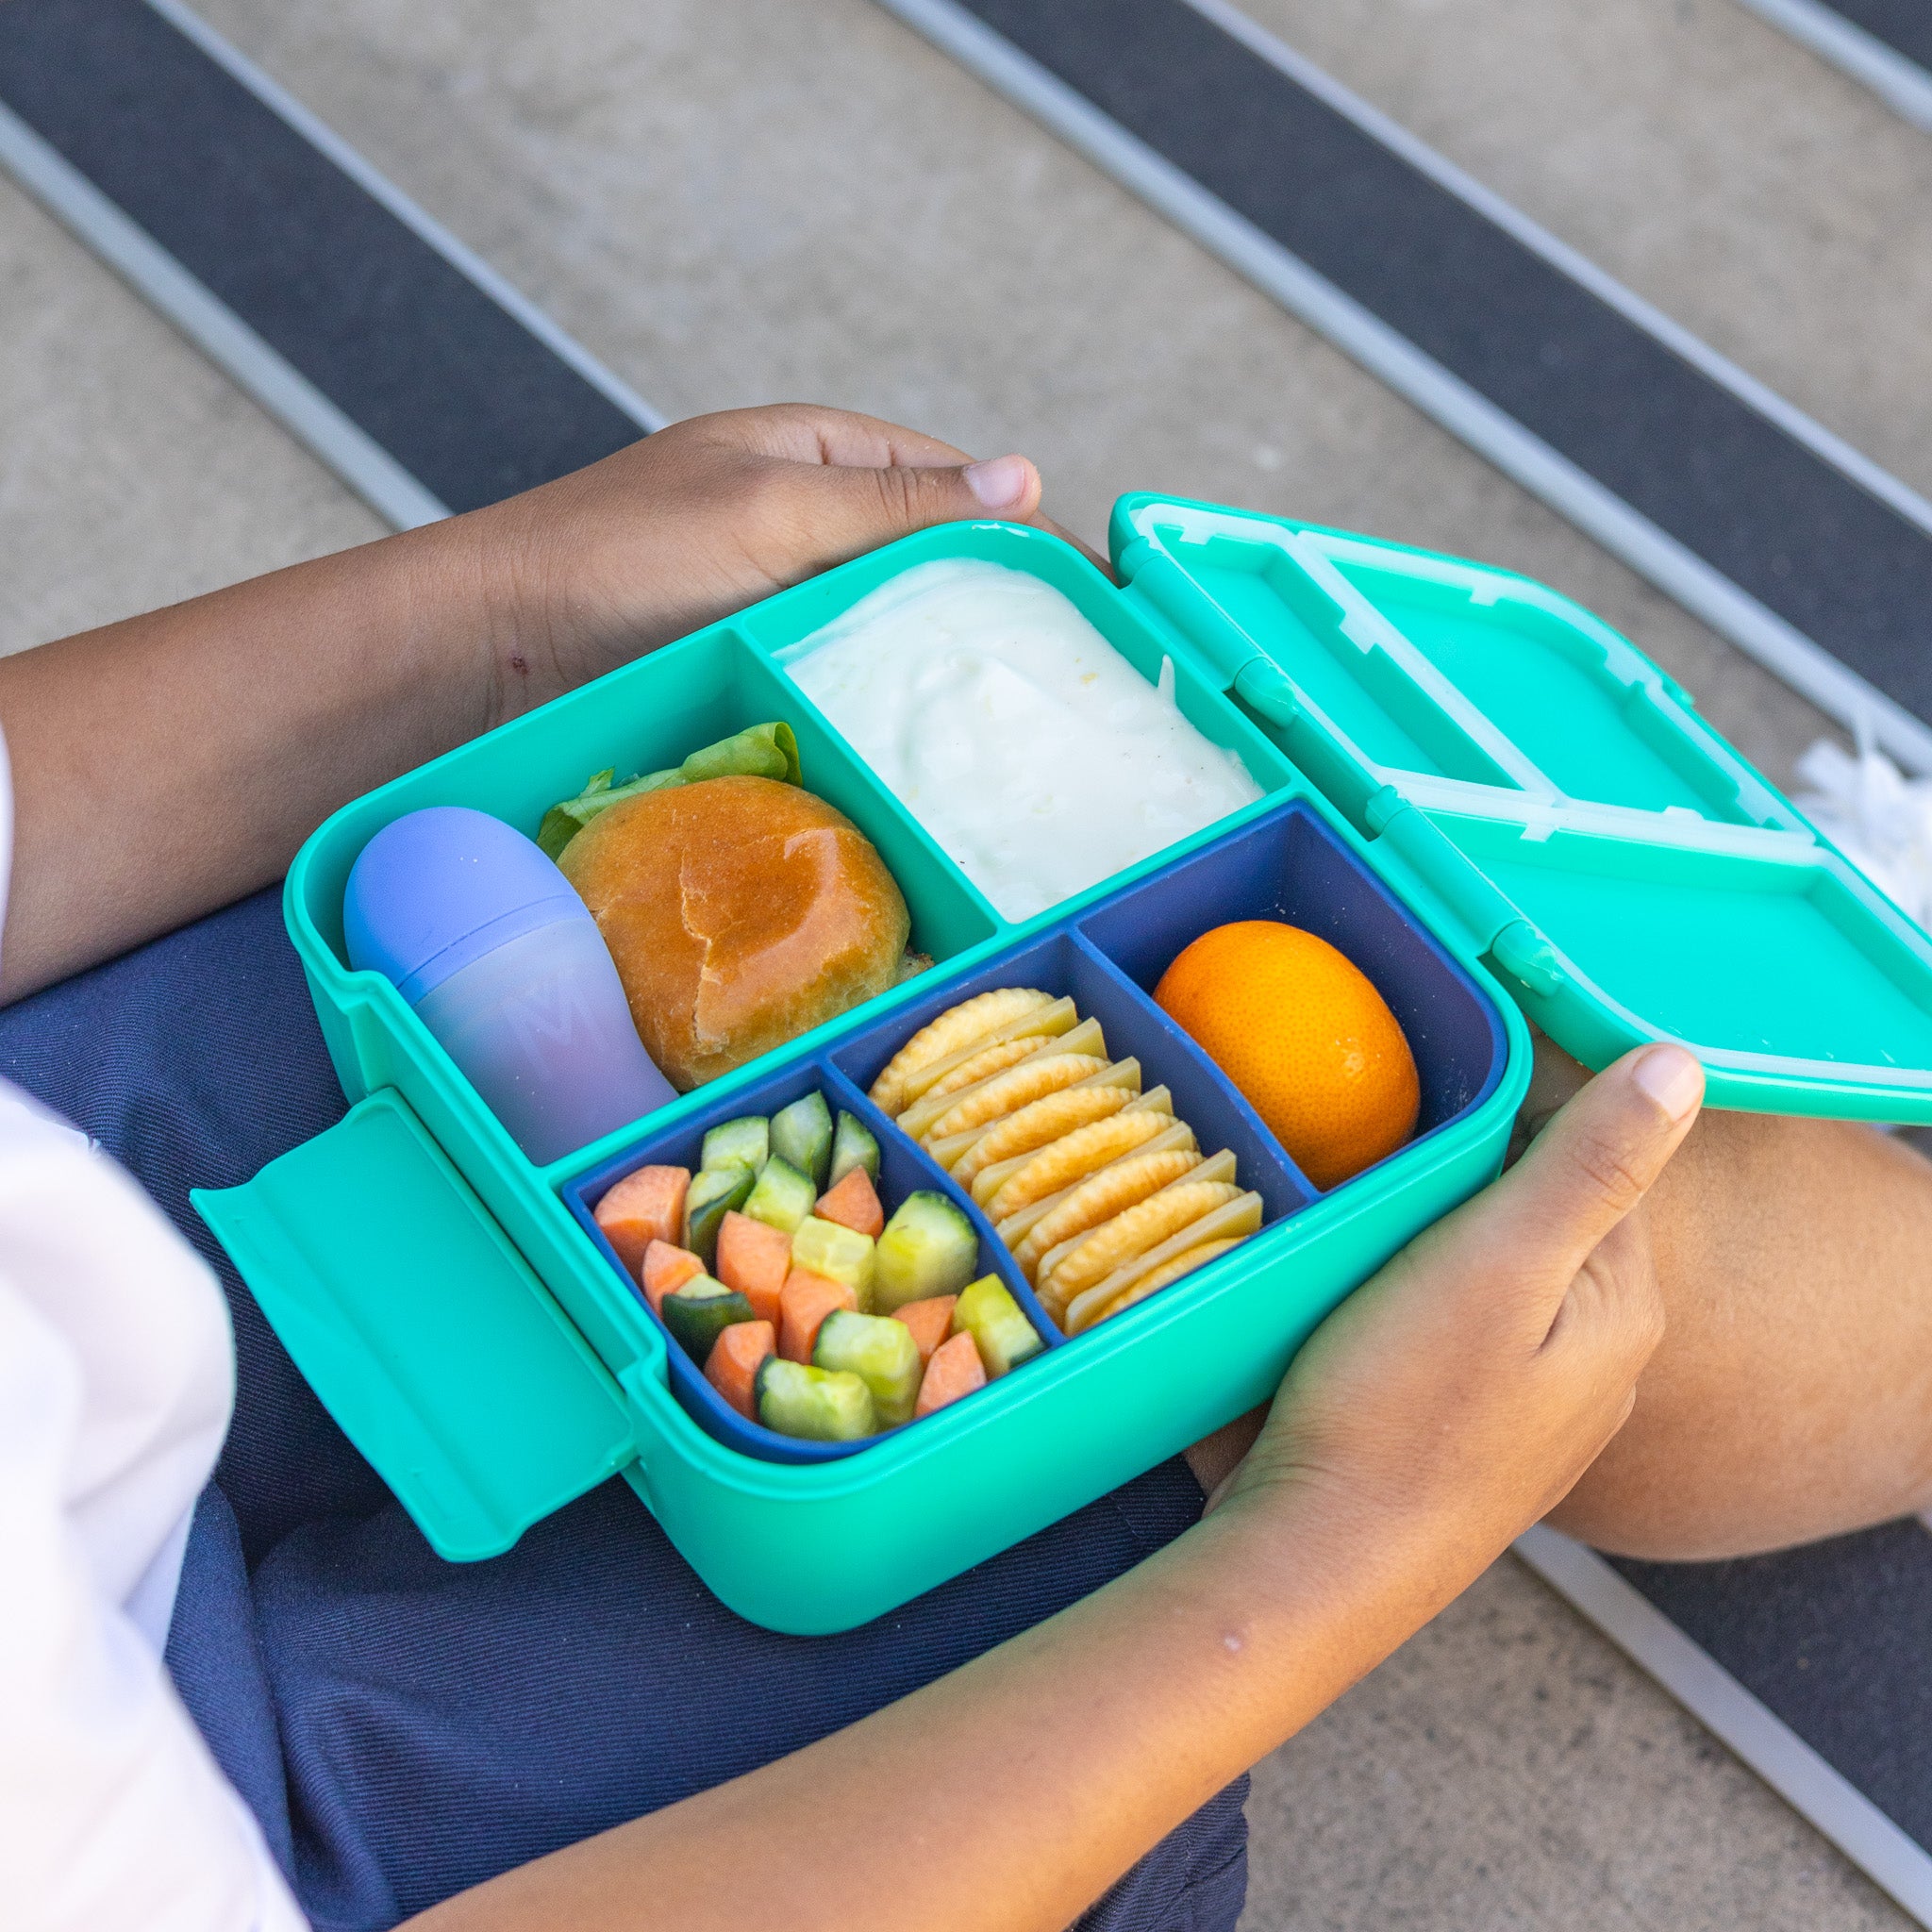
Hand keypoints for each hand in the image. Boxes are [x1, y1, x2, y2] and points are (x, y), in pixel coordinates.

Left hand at [467, 404, 1089, 722]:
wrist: (487, 653)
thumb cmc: (614, 560)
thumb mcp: (770, 510)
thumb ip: (896, 503)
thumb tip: (1025, 481)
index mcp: (817, 452)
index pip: (960, 488)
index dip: (1035, 539)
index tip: (1105, 606)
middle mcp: (805, 520)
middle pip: (934, 562)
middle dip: (1003, 611)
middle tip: (1081, 683)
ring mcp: (778, 599)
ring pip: (891, 630)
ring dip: (946, 670)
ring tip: (1022, 728)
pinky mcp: (751, 667)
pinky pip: (843, 682)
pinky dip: (887, 709)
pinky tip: (923, 751)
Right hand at [1201, 1043, 1703, 1613]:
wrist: (1317, 1559)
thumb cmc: (1401, 1413)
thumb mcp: (1499, 1265)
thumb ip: (1591, 1163)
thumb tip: (1680, 1062)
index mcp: (1619, 1303)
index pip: (1587, 1153)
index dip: (1503, 1110)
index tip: (1420, 1100)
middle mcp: (1594, 1355)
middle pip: (1533, 1209)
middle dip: (1460, 1173)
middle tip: (1372, 1160)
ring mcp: (1530, 1401)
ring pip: (1485, 1266)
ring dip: (1425, 1230)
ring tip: (1350, 1222)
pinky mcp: (1464, 1426)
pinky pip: (1446, 1322)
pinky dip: (1403, 1290)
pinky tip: (1348, 1297)